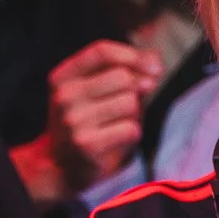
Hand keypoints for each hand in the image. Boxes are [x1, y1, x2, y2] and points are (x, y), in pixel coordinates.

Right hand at [46, 39, 161, 191]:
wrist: (62, 165)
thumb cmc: (86, 120)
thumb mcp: (94, 90)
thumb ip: (123, 71)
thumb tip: (155, 60)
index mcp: (62, 77)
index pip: (100, 52)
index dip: (132, 55)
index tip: (156, 67)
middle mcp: (64, 96)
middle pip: (122, 77)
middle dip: (135, 91)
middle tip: (124, 107)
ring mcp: (73, 121)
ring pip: (130, 103)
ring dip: (134, 114)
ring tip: (116, 124)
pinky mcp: (87, 144)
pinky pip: (131, 129)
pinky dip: (132, 134)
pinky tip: (116, 139)